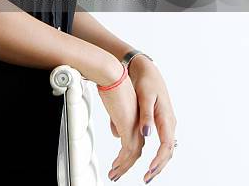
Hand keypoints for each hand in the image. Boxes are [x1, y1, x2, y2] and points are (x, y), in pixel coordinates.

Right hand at [98, 63, 144, 181]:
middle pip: (136, 152)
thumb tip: (116, 133)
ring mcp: (135, 126)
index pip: (135, 143)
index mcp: (137, 120)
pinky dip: (122, 162)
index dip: (128, 156)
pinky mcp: (129, 126)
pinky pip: (128, 151)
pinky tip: (116, 167)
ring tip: (114, 174)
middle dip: (126, 166)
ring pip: (133, 154)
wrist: (113, 76)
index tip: (120, 165)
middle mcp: (139, 125)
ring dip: (123, 166)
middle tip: (116, 174)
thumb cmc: (112, 87)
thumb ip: (118, 122)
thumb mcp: (115, 108)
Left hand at [127, 55, 177, 182]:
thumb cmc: (146, 82)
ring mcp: (167, 123)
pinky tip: (151, 162)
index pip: (166, 145)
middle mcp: (169, 122)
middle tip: (146, 178)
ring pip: (167, 149)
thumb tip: (146, 134)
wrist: (148, 71)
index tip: (149, 170)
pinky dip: (158, 155)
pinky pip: (164, 143)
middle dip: (158, 167)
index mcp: (166, 117)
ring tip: (148, 175)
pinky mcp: (162, 122)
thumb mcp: (144, 97)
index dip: (158, 160)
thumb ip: (145, 116)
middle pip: (168, 151)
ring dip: (159, 163)